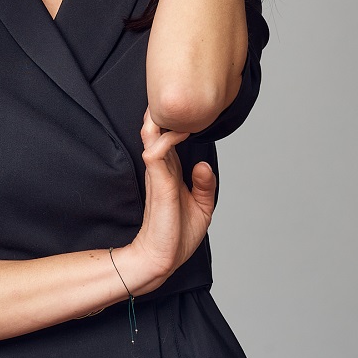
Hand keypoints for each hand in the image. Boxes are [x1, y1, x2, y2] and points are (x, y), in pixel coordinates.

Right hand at [129, 106, 216, 282]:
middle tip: (163, 99)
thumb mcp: (202, 207)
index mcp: (170, 175)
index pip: (169, 142)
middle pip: (157, 135)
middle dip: (159, 117)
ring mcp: (158, 177)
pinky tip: (172, 134)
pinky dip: (162, 142)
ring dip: (157, 123)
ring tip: (163, 108)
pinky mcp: (158, 185)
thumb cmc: (177, 236)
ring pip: (153, 140)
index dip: (172, 125)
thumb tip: (203, 163)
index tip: (180, 110)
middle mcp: (162, 172)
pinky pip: (155, 156)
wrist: (161, 259)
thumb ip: (204, 184)